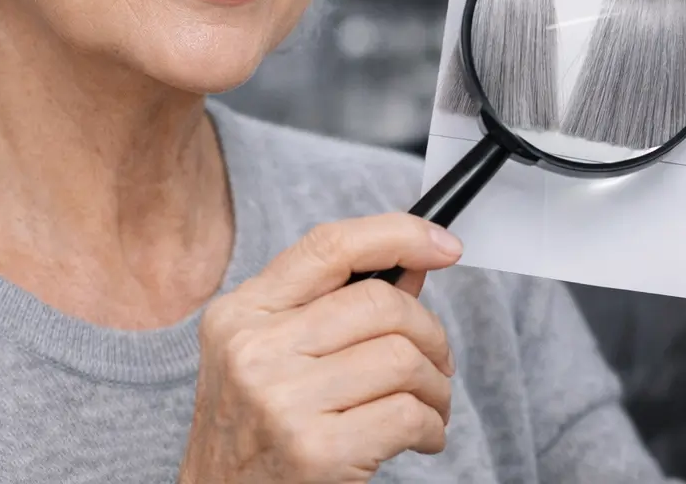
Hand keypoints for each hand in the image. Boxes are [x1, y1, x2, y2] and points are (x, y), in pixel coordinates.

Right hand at [177, 214, 463, 483]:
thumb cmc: (253, 432)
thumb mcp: (270, 355)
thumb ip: (335, 305)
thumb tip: (414, 263)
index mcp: (241, 313)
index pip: (329, 246)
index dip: (397, 234)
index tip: (444, 245)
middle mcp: (254, 349)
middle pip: (381, 303)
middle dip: (430, 332)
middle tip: (437, 362)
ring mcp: (282, 400)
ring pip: (402, 358)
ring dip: (435, 386)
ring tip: (428, 406)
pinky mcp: (315, 451)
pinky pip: (407, 414)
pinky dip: (432, 426)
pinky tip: (421, 437)